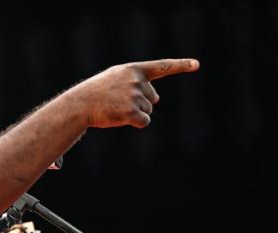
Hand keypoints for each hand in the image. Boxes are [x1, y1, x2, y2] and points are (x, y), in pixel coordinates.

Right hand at [71, 58, 199, 128]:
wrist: (80, 105)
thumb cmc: (96, 93)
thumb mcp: (114, 79)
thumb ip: (136, 82)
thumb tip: (156, 100)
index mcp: (133, 70)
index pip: (162, 66)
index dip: (181, 65)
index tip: (196, 64)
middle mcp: (137, 81)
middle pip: (153, 98)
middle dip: (139, 103)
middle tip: (117, 102)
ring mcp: (135, 96)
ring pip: (148, 111)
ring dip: (135, 113)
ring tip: (115, 108)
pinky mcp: (132, 112)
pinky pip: (144, 121)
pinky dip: (135, 123)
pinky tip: (120, 118)